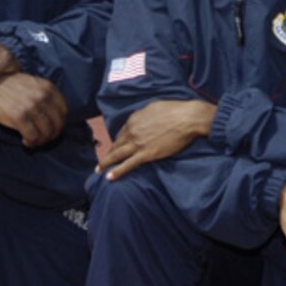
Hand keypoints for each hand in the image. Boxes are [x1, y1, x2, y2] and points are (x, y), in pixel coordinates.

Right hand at [0, 73, 67, 146]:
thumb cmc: (9, 87)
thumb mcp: (32, 85)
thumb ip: (45, 96)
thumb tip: (55, 118)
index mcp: (48, 88)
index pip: (64, 111)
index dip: (60, 123)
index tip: (51, 128)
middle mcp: (43, 97)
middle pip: (58, 124)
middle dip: (52, 135)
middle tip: (42, 138)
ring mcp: (32, 107)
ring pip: (47, 132)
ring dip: (41, 140)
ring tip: (32, 140)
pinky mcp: (20, 117)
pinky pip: (33, 136)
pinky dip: (31, 142)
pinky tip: (24, 140)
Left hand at [98, 99, 215, 178]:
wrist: (186, 118)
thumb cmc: (175, 110)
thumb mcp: (154, 108)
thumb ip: (145, 116)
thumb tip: (144, 121)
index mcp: (134, 119)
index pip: (122, 133)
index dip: (118, 141)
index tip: (116, 147)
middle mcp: (132, 131)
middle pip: (116, 145)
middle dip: (108, 153)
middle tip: (101, 161)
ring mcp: (138, 144)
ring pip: (117, 155)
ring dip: (105, 163)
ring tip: (98, 170)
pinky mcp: (146, 154)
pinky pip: (128, 165)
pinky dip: (117, 171)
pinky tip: (109, 177)